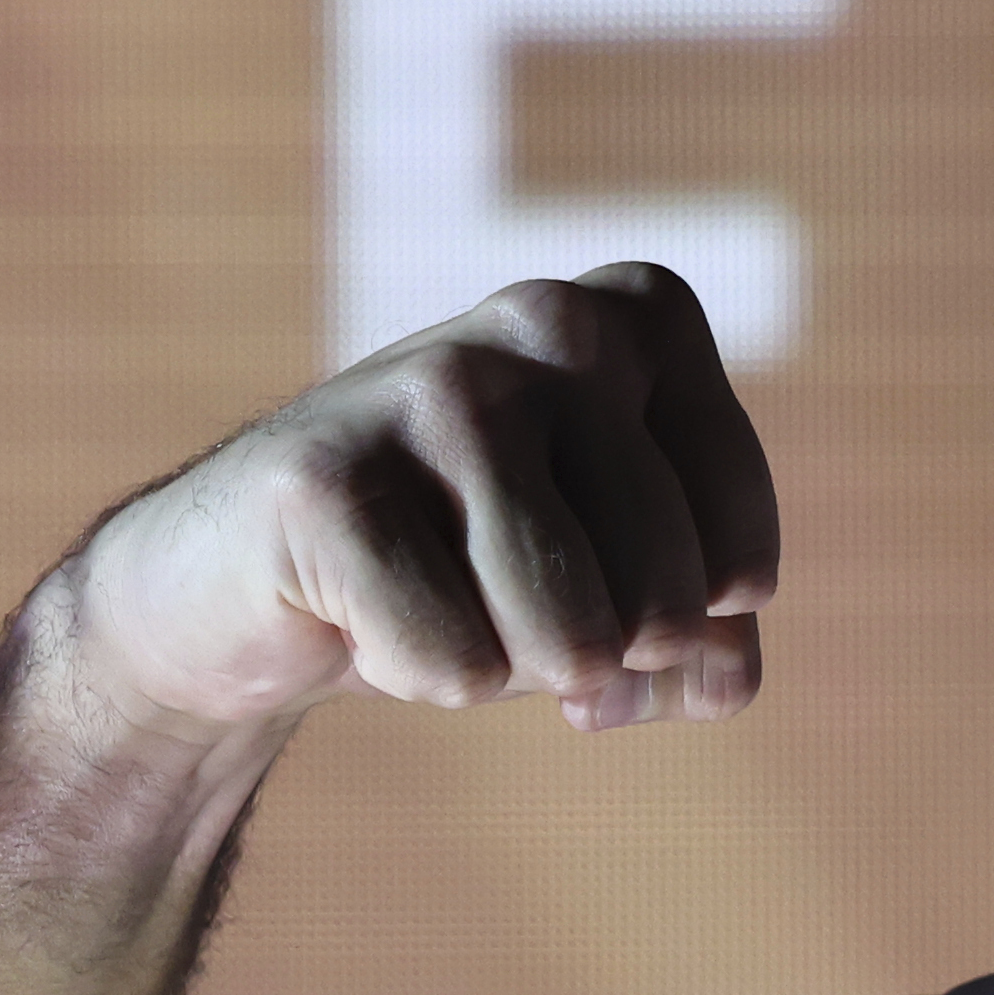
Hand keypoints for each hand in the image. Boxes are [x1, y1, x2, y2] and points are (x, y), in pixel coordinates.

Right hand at [64, 263, 779, 736]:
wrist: (251, 577)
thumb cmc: (471, 569)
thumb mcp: (625, 598)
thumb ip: (714, 643)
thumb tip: (712, 669)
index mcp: (645, 321)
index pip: (743, 565)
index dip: (679, 630)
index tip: (596, 577)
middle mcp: (555, 320)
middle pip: (664, 608)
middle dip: (590, 655)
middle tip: (502, 597)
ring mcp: (437, 383)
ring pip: (571, 640)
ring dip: (505, 665)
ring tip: (436, 591)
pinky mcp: (326, 474)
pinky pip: (457, 666)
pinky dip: (415, 674)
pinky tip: (357, 606)